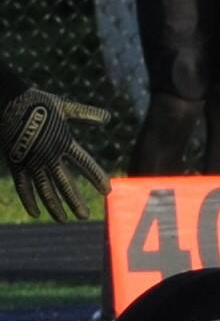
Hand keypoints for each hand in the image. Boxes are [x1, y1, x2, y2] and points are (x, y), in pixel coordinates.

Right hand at [0, 87, 109, 220]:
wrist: (8, 100)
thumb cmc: (39, 103)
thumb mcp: (65, 108)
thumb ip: (86, 115)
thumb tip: (109, 118)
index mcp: (64, 142)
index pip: (85, 164)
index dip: (97, 177)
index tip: (107, 191)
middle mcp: (49, 156)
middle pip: (65, 184)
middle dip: (75, 201)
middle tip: (85, 216)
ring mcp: (31, 161)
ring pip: (45, 190)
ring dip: (55, 207)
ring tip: (65, 220)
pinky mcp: (16, 164)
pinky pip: (23, 187)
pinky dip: (29, 200)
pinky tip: (36, 213)